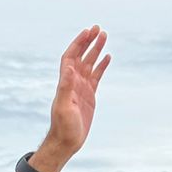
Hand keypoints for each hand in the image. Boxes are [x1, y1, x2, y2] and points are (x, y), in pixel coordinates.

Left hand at [45, 25, 110, 159]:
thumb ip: (66, 86)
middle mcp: (73, 82)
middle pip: (81, 56)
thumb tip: (69, 66)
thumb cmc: (63, 127)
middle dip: (88, 42)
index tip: (87, 32)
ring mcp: (81, 88)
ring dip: (96, 50)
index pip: (70, 57)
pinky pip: (96, 76)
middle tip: (98, 28)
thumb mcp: (64, 107)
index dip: (77, 44)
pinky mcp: (89, 95)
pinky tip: (108, 57)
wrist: (66, 142)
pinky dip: (101, 66)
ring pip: (90, 64)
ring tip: (104, 36)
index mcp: (66, 82)